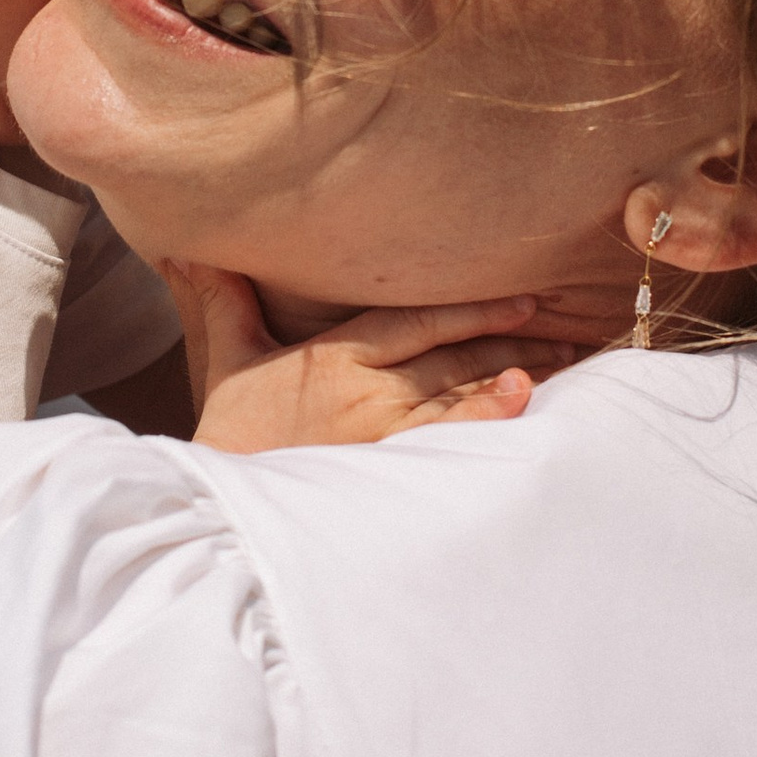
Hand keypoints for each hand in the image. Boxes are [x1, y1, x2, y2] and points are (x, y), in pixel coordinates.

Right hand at [168, 261, 546, 452]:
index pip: (416, 320)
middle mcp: (366, 388)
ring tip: (568, 360)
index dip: (471, 307)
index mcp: (334, 356)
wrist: (217, 506)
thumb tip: (188, 249)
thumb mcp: (226, 359)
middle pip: (452, 353)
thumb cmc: (228, 433)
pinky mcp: (388, 471)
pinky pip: (449, 439)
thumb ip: (225, 302)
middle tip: (567, 326)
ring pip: (460, 394)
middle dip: (511, 336)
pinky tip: (523, 400)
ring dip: (516, 375)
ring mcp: (382, 431)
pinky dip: (489, 417)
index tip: (524, 296)